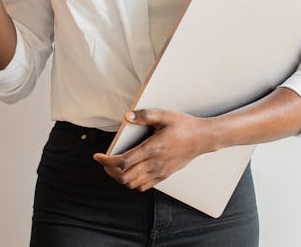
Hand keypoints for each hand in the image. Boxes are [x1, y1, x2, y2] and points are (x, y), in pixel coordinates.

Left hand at [93, 109, 214, 191]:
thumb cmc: (184, 126)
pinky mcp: (164, 175)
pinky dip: (132, 182)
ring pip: (132, 184)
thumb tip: (127, 116)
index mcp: (152, 149)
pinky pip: (144, 186)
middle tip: (104, 162)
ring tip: (114, 168)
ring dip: (120, 178)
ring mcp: (160, 172)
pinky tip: (130, 172)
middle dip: (109, 171)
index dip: (106, 161)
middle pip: (124, 177)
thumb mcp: (165, 116)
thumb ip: (145, 115)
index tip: (97, 156)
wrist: (203, 139)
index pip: (123, 162)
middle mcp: (154, 164)